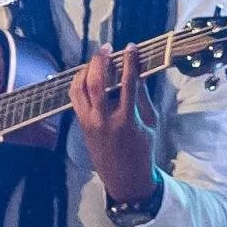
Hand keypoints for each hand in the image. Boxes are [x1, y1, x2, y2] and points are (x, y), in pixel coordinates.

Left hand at [70, 47, 159, 210]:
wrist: (126, 179)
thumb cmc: (143, 150)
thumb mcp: (150, 123)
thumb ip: (142, 96)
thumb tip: (138, 71)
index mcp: (128, 119)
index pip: (128, 83)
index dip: (129, 61)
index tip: (131, 48)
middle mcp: (105, 119)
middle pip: (97, 81)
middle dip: (100, 60)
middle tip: (107, 48)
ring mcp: (90, 123)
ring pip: (80, 88)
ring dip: (86, 69)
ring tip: (95, 60)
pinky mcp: (81, 126)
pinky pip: (75, 98)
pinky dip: (79, 83)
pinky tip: (87, 76)